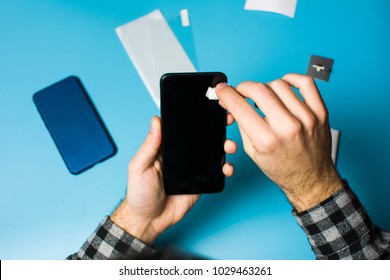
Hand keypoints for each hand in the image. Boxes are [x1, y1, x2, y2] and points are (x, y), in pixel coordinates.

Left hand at [111, 116, 236, 243]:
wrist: (149, 220)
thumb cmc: (139, 193)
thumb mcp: (139, 166)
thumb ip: (149, 145)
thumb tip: (156, 121)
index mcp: (166, 148)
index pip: (183, 128)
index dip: (195, 118)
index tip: (208, 108)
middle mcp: (182, 156)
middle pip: (202, 138)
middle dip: (216, 128)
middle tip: (226, 120)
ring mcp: (193, 169)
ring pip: (212, 153)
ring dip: (224, 146)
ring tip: (230, 146)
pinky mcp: (201, 182)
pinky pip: (216, 172)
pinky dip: (225, 168)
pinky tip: (227, 167)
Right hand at [216, 74, 342, 211]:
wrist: (310, 178)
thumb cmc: (282, 167)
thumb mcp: (253, 151)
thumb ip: (241, 124)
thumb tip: (232, 102)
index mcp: (267, 140)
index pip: (240, 106)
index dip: (226, 93)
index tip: (223, 88)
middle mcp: (287, 127)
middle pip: (258, 90)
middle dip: (244, 87)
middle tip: (241, 92)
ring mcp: (306, 117)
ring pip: (279, 84)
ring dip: (266, 87)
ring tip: (265, 97)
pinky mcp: (320, 112)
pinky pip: (305, 82)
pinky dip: (291, 78)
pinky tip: (284, 85)